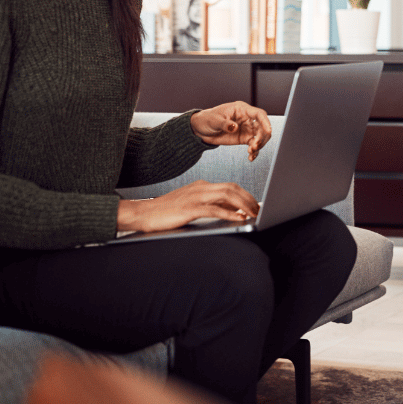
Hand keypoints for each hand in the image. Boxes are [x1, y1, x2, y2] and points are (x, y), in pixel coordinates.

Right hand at [116, 180, 259, 232]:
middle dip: (249, 199)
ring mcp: (195, 197)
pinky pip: (214, 209)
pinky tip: (239, 218)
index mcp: (202, 186)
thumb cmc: (167, 212)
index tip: (256, 205)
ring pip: (227, 195)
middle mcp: (201, 188)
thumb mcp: (193, 206)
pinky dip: (229, 213)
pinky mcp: (189, 208)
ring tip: (254, 214)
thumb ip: (212, 206)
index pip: (230, 187)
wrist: (142, 213)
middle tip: (260, 210)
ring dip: (244, 205)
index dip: (246, 196)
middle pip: (232, 188)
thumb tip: (235, 212)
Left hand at [190, 102, 271, 160]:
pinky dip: (254, 152)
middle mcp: (247, 119)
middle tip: (255, 146)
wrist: (201, 129)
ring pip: (260, 137)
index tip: (268, 131)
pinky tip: (251, 157)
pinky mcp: (244, 138)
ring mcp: (246, 129)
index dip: (265, 122)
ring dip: (259, 145)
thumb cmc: (207, 119)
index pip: (258, 114)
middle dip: (262, 137)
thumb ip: (225, 124)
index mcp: (241, 110)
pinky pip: (253, 145)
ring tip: (251, 152)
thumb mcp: (214, 120)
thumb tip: (235, 127)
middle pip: (262, 127)